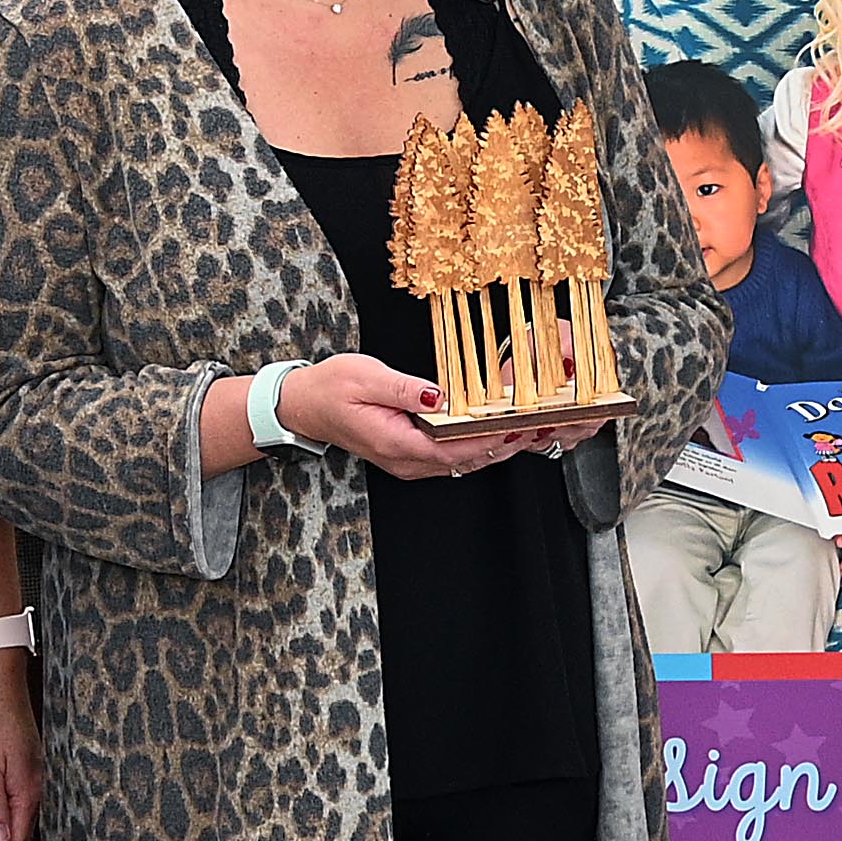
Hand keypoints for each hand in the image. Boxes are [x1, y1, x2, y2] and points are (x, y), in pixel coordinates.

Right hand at [297, 360, 569, 482]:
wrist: (303, 405)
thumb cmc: (330, 389)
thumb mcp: (366, 377)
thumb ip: (405, 389)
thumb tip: (439, 395)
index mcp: (397, 443)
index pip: (455, 448)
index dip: (490, 439)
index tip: (518, 425)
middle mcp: (406, 460)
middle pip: (466, 461)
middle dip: (503, 445)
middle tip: (538, 426)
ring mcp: (409, 462)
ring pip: (462, 462)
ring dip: (494, 448)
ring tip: (528, 429)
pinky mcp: (410, 454)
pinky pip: (451, 457)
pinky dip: (477, 446)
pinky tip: (495, 432)